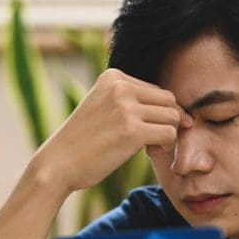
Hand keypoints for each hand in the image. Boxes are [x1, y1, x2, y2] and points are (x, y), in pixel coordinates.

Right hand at [29, 68, 192, 193]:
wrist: (58, 163)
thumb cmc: (85, 140)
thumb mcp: (104, 106)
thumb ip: (133, 100)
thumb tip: (181, 109)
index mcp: (113, 76)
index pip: (156, 90)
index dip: (157, 113)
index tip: (142, 129)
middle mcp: (120, 87)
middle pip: (169, 101)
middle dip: (166, 121)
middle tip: (151, 140)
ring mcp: (126, 108)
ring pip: (173, 116)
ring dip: (167, 135)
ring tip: (149, 146)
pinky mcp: (132, 131)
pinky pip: (170, 134)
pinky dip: (165, 146)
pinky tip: (149, 152)